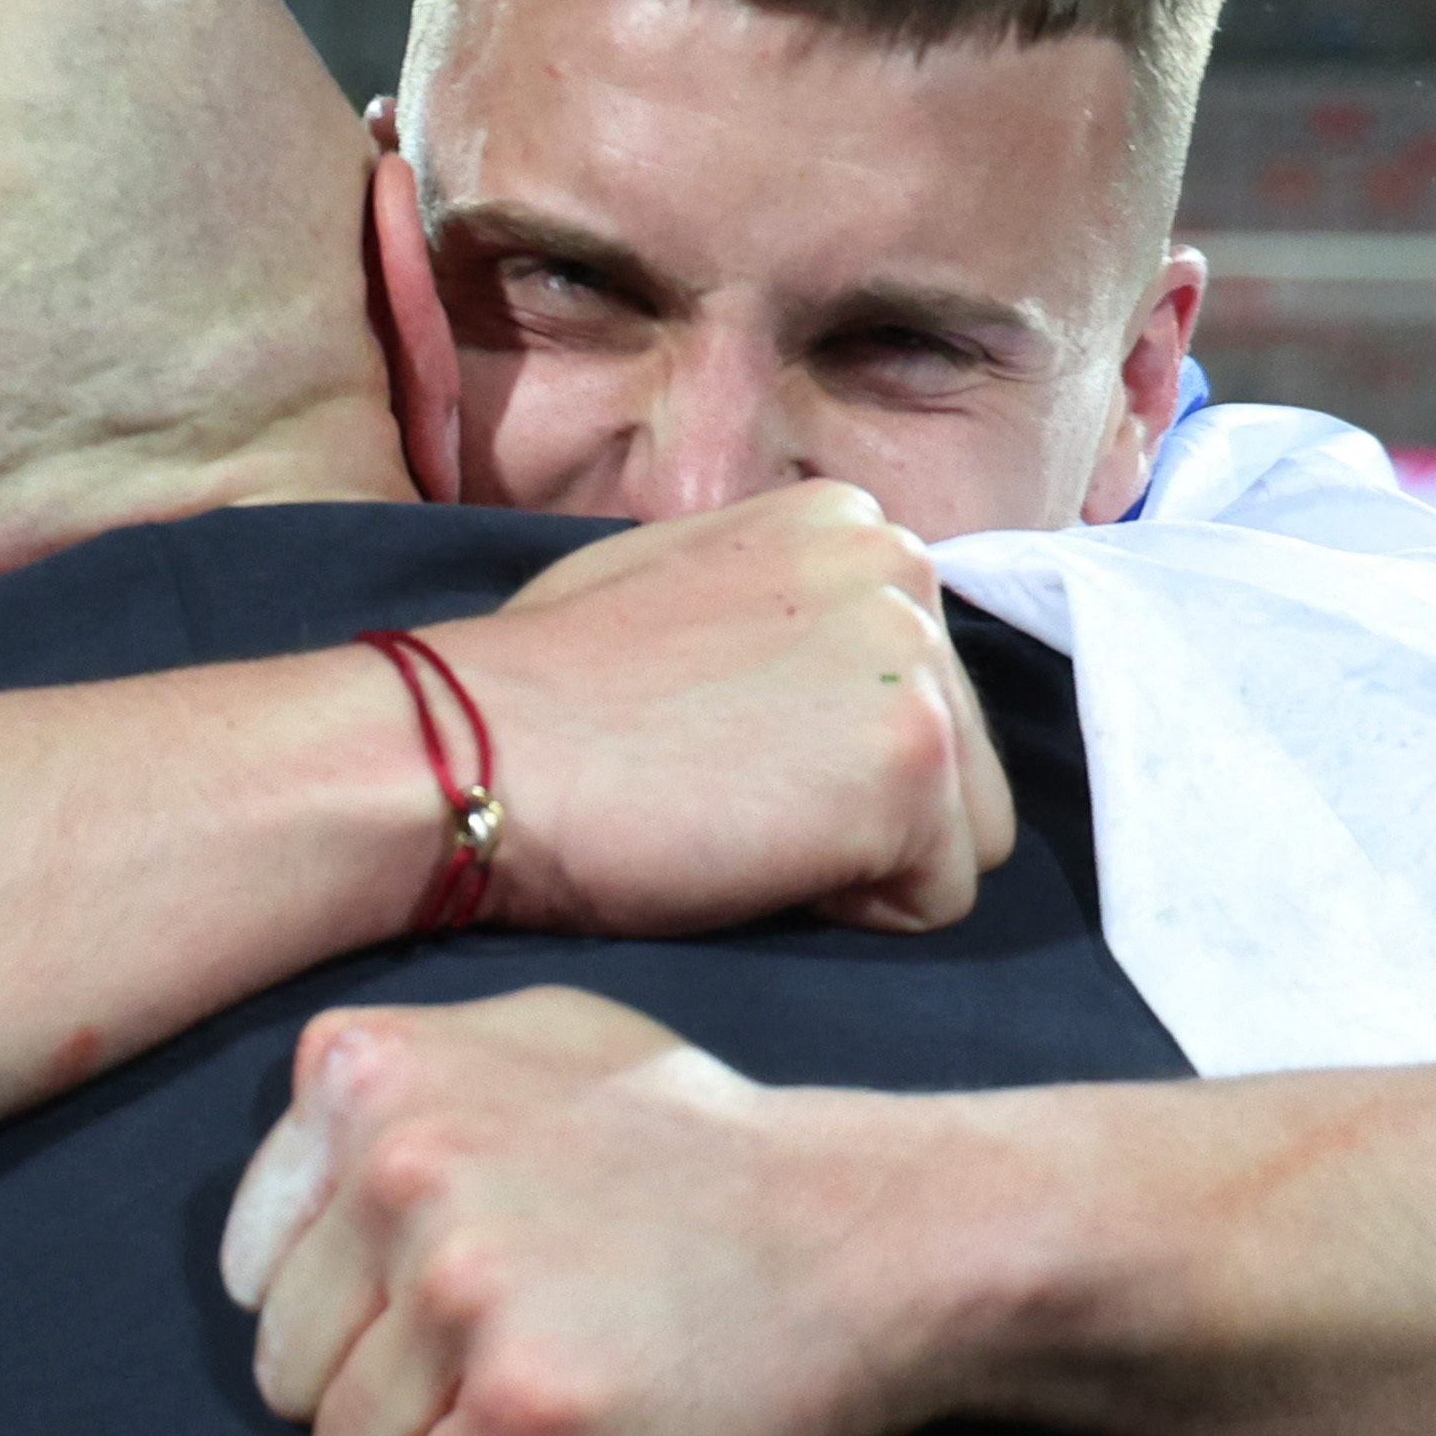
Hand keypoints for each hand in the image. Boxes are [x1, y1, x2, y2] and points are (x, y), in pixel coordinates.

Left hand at [222, 987, 952, 1435]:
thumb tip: (255, 1234)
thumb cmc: (692, 1153)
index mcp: (369, 1071)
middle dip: (393, 1394)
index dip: (354, 1311)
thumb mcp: (528, 1047)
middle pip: (291, 1375)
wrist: (870, 1235)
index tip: (460, 1292)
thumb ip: (387, 1097)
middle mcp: (400, 1167)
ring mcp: (464, 1290)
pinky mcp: (528, 1414)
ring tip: (557, 1397)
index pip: (256, 1272)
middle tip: (525, 1350)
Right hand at [414, 483, 1013, 937]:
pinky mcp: (916, 762)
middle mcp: (904, 568)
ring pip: (963, 832)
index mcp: (851, 521)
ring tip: (736, 823)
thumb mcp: (690, 587)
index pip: (919, 681)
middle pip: (961, 756)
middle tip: (721, 795)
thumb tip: (844, 672)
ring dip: (863, 863)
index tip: (723, 747)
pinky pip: (938, 900)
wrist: (473, 750)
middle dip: (860, 809)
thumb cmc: (546, 690)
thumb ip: (791, 607)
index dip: (824, 748)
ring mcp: (921, 663)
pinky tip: (745, 857)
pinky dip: (850, 914)